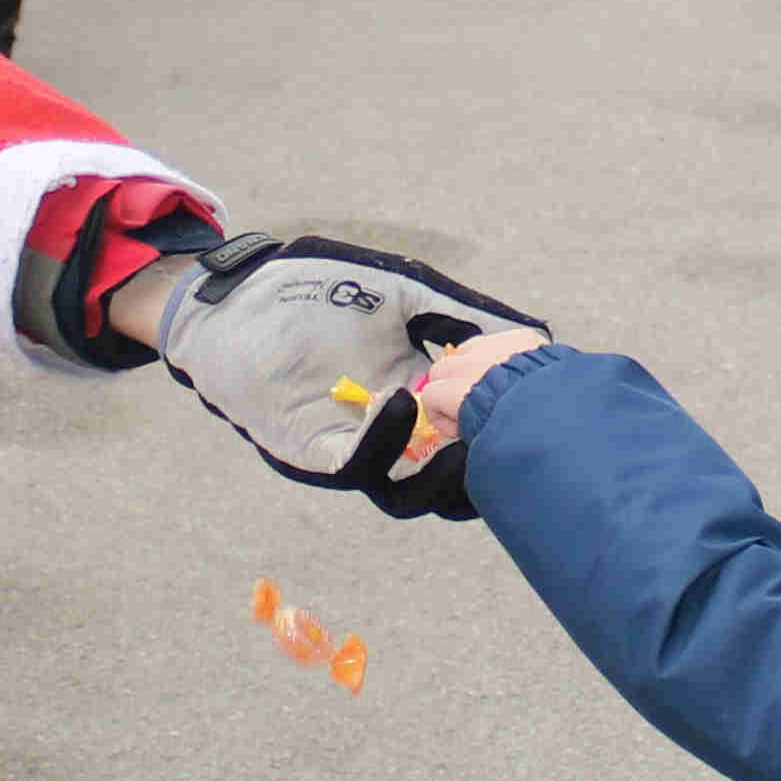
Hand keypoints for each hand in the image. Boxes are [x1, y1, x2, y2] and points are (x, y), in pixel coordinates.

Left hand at [151, 232, 544, 518]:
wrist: (234, 293)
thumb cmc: (307, 288)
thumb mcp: (401, 291)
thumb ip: (460, 312)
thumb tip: (535, 332)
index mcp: (421, 398)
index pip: (476, 436)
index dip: (509, 430)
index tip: (546, 404)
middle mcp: (394, 434)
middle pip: (451, 483)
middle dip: (486, 475)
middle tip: (522, 448)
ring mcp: (355, 448)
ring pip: (409, 493)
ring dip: (443, 477)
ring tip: (470, 446)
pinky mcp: (314, 451)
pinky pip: (359, 466)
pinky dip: (386, 441)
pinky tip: (405, 400)